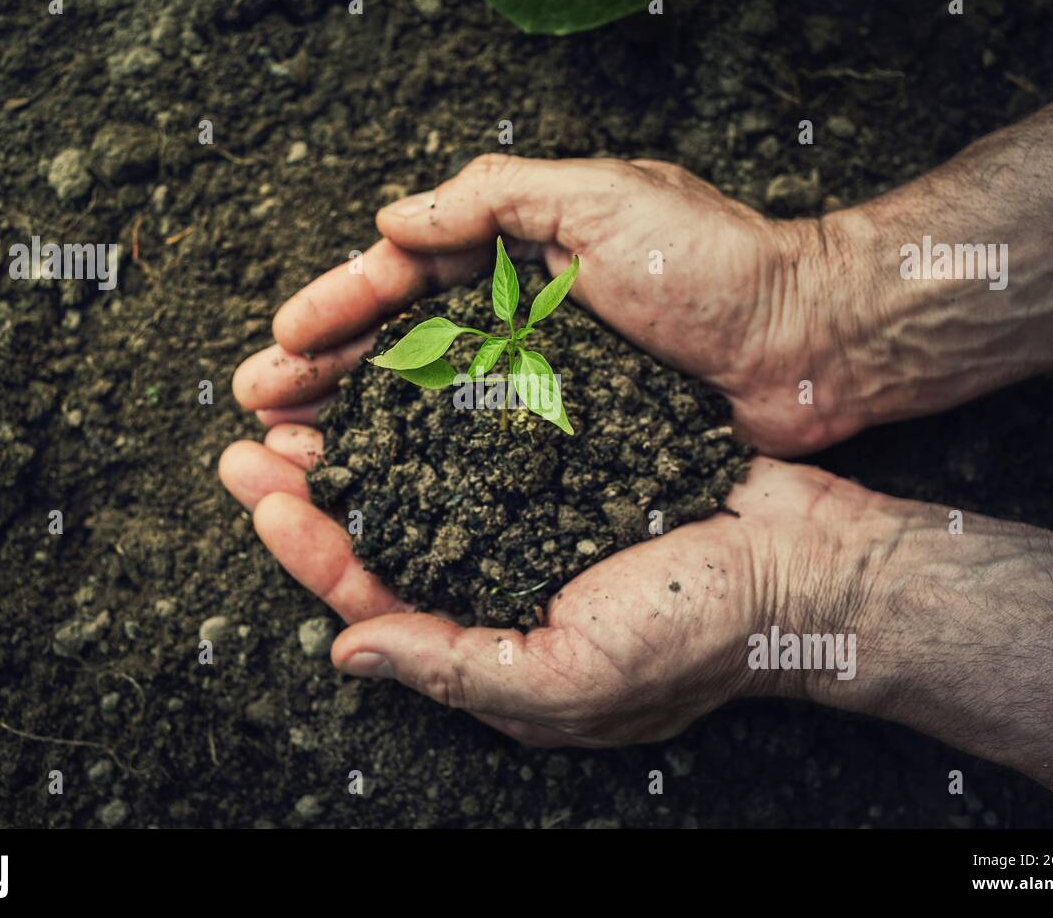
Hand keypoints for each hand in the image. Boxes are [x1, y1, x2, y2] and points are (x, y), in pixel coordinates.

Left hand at [219, 441, 873, 746]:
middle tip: (249, 439)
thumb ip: (453, 667)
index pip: (376, 596)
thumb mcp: (569, 678)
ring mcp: (534, 519)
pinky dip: (437, 410)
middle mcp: (501, 580)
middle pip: (386, 532)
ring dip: (364, 440)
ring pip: (425, 478)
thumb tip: (347, 654)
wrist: (803, 564)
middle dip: (313, 488)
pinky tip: (402, 375)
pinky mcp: (568, 465)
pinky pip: (486, 437)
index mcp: (491, 643)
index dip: (311, 547)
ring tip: (305, 400)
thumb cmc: (697, 634)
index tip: (260, 492)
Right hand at [232, 154, 870, 456]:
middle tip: (258, 405)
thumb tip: (392, 218)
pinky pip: (483, 451)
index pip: (405, 276)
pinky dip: (430, 466)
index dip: (339, 307)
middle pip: (400, 347)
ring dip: (357, 423)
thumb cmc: (717, 263)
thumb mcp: (601, 197)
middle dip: (326, 372)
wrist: (812, 341)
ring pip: (428, 405)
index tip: (283, 338)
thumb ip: (495, 195)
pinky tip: (383, 488)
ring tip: (291, 449)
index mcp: (518, 254)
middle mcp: (519, 320)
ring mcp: (542, 384)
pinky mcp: (572, 439)